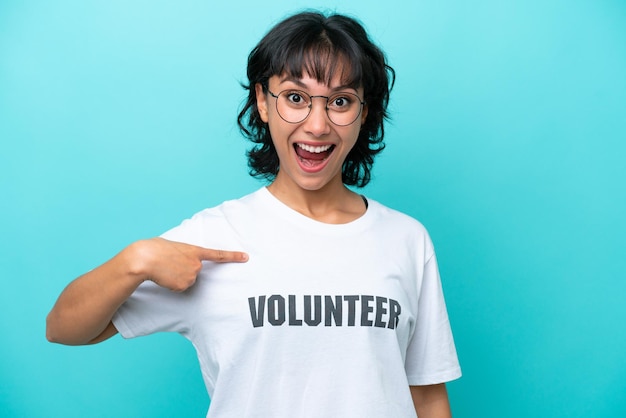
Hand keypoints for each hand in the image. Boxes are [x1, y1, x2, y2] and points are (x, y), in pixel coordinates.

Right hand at [130, 238, 247, 291]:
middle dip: (185, 269)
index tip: (246, 257)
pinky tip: (165, 277)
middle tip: (171, 263)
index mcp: (195, 250)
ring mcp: (192, 275)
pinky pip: (180, 287)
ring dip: (178, 277)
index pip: (218, 254)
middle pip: (196, 271)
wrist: (145, 258)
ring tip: (166, 269)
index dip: (233, 256)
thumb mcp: (173, 245)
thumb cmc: (154, 248)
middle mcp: (197, 264)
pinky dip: (173, 284)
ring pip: (188, 280)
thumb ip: (183, 252)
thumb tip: (181, 260)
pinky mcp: (184, 285)